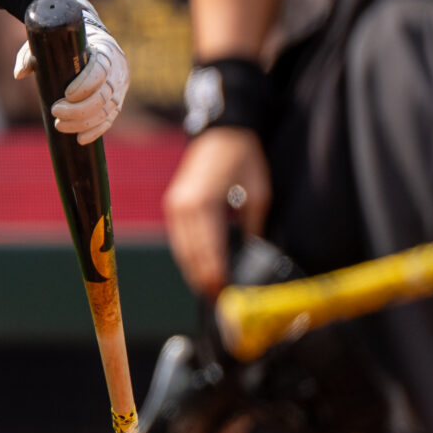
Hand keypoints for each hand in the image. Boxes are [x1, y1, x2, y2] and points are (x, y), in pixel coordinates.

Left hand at [12, 0, 127, 141]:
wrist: (96, 43)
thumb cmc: (69, 43)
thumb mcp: (51, 42)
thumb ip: (31, 54)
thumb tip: (19, 74)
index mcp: (104, 49)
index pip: (101, 69)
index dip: (86, 84)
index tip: (67, 94)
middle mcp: (117, 70)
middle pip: (104, 95)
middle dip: (80, 109)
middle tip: (56, 112)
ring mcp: (119, 88)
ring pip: (107, 110)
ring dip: (83, 122)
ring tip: (59, 125)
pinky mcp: (117, 102)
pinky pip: (110, 119)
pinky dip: (95, 131)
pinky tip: (80, 138)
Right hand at [164, 126, 271, 298]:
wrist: (223, 131)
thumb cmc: (245, 159)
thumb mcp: (259, 194)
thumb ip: (253, 227)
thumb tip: (254, 255)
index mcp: (203, 203)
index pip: (209, 250)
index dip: (216, 275)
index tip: (226, 294)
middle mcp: (183, 206)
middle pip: (191, 254)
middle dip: (204, 279)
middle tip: (219, 301)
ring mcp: (174, 205)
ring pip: (181, 249)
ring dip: (194, 271)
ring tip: (209, 291)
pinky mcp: (173, 204)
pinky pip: (179, 239)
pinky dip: (188, 256)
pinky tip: (199, 269)